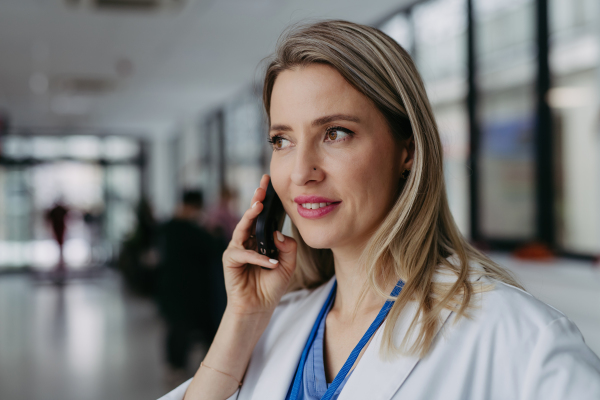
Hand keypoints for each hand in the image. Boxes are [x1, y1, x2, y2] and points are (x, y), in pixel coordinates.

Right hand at [222, 174, 296, 315]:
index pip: (262, 216)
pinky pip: (243, 253)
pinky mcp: (230, 260)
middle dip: (255, 200)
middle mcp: (247, 240)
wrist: (259, 307)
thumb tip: (279, 232)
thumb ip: (288, 247)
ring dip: (249, 216)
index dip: (265, 199)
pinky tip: (270, 262)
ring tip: (258, 206)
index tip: (268, 182)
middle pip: (250, 216)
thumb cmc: (271, 285)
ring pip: (242, 228)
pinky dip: (258, 257)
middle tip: (262, 187)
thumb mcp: (288, 264)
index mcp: (260, 238)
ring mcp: (237, 248)